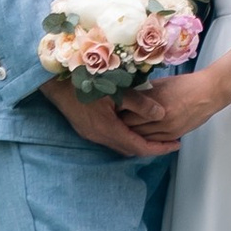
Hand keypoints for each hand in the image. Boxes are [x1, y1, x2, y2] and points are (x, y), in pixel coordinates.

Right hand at [39, 75, 161, 156]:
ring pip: (119, 145)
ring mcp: (91, 133)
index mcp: (108, 129)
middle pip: (130, 149)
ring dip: (137, 142)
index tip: (175, 145)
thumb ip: (140, 103)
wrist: (55, 82)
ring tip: (155, 135)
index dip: (159, 148)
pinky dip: (125, 136)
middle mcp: (99, 136)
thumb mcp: (117, 90)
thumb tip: (161, 114)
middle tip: (169, 141)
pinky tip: (133, 127)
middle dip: (151, 147)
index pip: (139, 146)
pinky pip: (111, 139)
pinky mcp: (86, 128)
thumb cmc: (86, 81)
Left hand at [119, 67, 224, 151]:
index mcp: (155, 101)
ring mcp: (168, 128)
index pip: (128, 113)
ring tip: (124, 130)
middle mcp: (161, 117)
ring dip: (133, 134)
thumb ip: (144, 92)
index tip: (111, 110)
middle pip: (133, 128)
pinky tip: (140, 135)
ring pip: (142, 137)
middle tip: (114, 122)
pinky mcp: (175, 135)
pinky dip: (146, 139)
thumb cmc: (186, 84)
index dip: (118, 113)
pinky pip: (155, 141)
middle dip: (123, 125)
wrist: (209, 92)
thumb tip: (127, 96)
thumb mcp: (162, 84)